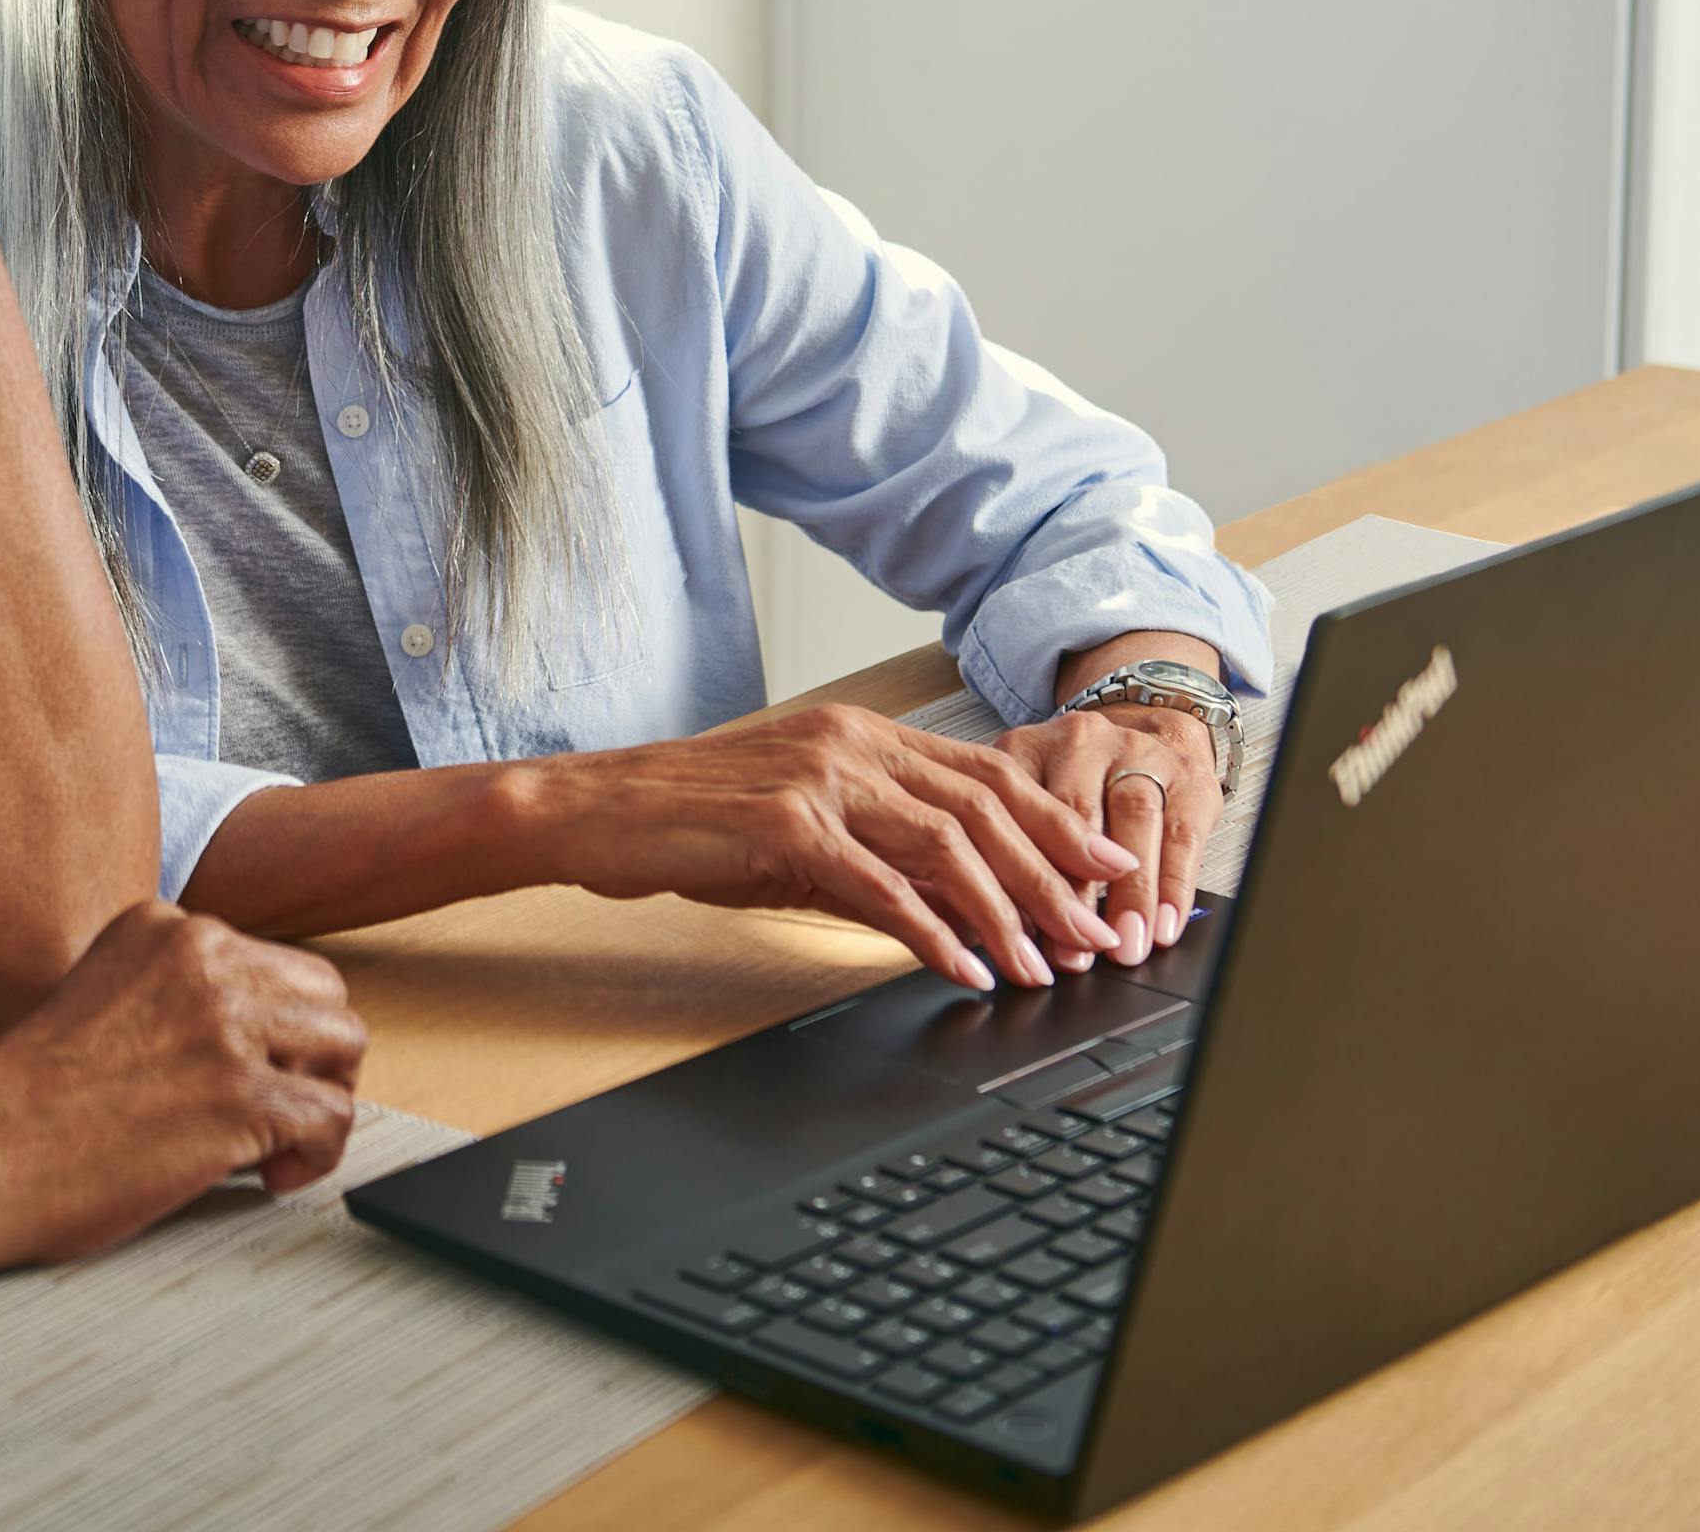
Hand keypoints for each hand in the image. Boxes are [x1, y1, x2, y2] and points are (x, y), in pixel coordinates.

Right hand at [0, 902, 364, 1270]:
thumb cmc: (26, 1101)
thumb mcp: (103, 995)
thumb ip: (174, 994)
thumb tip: (260, 1038)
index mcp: (164, 928)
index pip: (272, 961)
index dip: (271, 1029)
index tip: (241, 1075)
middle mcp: (201, 958)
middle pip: (323, 992)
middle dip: (312, 1056)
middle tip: (276, 1109)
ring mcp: (224, 1024)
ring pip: (345, 1043)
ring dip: (324, 1098)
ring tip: (278, 1143)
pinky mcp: (239, 1096)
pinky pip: (334, 1117)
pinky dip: (318, 1156)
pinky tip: (271, 1177)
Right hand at [530, 705, 1138, 992]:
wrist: (592, 809)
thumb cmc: (688, 819)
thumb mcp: (797, 826)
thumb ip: (877, 852)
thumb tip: (954, 906)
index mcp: (861, 732)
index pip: (988, 773)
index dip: (1058, 822)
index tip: (1108, 870)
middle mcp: (850, 742)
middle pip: (986, 808)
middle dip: (1055, 877)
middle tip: (1096, 934)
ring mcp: (818, 778)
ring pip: (946, 844)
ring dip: (1007, 912)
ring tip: (1042, 964)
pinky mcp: (784, 824)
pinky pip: (879, 885)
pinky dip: (931, 932)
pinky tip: (961, 967)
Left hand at [992, 700, 1219, 963]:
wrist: (1145, 723)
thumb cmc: (1070, 782)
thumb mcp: (1020, 798)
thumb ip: (998, 851)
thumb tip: (981, 931)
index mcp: (1026, 748)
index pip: (1014, 810)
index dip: (1017, 875)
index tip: (1019, 937)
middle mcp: (1083, 742)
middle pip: (1077, 812)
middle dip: (1076, 890)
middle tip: (1074, 952)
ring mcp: (1141, 754)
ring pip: (1135, 817)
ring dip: (1131, 892)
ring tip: (1124, 947)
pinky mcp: (1190, 777)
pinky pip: (1184, 834)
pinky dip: (1174, 886)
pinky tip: (1164, 928)